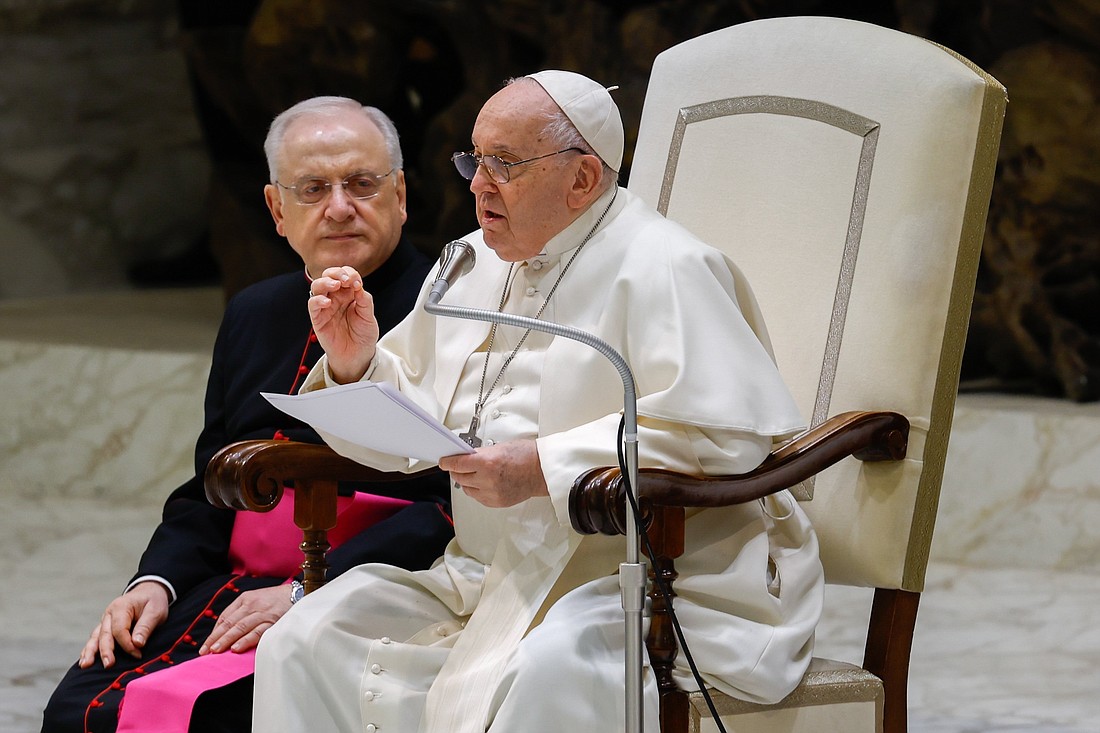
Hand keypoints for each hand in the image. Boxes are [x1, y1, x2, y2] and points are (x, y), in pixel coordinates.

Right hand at [78, 581, 169, 668]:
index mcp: (121, 607)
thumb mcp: (155, 611)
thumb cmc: (153, 602)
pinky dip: (89, 649)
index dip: (127, 643)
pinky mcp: (105, 627)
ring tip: (85, 665)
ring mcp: (105, 621)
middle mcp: (109, 614)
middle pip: (105, 634)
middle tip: (108, 665)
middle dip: (106, 651)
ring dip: (90, 652)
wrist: (149, 592)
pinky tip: (84, 661)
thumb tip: (137, 644)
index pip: (119, 629)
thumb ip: (146, 627)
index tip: (137, 654)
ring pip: (95, 637)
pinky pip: (95, 639)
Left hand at [199, 585, 291, 654]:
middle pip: (230, 623)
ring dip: (227, 640)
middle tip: (206, 651)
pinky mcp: (274, 621)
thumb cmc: (274, 600)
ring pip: (240, 627)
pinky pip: (258, 632)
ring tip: (216, 651)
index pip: (225, 617)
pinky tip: (237, 648)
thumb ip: (240, 612)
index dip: (214, 632)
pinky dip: (246, 640)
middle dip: (216, 638)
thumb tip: (223, 630)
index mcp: (245, 599)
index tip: (206, 645)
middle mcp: (252, 605)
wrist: (298, 593)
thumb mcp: (255, 599)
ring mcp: (262, 613)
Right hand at [308, 266, 379, 382]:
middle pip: (329, 275)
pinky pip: (312, 304)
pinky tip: (328, 302)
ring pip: (318, 286)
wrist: (358, 356)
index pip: (345, 275)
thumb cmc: (363, 335)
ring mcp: (326, 307)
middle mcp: (336, 297)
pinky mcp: (318, 318)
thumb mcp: (369, 316)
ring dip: (326, 282)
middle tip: (346, 280)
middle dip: (336, 273)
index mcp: (349, 293)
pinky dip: (318, 300)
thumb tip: (357, 285)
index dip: (350, 274)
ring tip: (336, 286)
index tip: (357, 282)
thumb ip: (364, 300)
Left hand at [438, 439, 547, 507]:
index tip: (444, 462)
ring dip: (467, 481)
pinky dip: (477, 490)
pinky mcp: (496, 502)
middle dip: (457, 471)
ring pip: (467, 489)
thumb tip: (466, 457)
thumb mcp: (500, 447)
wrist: (542, 471)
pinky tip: (483, 483)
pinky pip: (478, 497)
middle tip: (459, 466)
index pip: (457, 464)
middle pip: (460, 478)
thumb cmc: (527, 456)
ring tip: (475, 474)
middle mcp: (487, 479)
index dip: (447, 462)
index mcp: (487, 462)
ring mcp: (492, 493)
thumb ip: (481, 454)